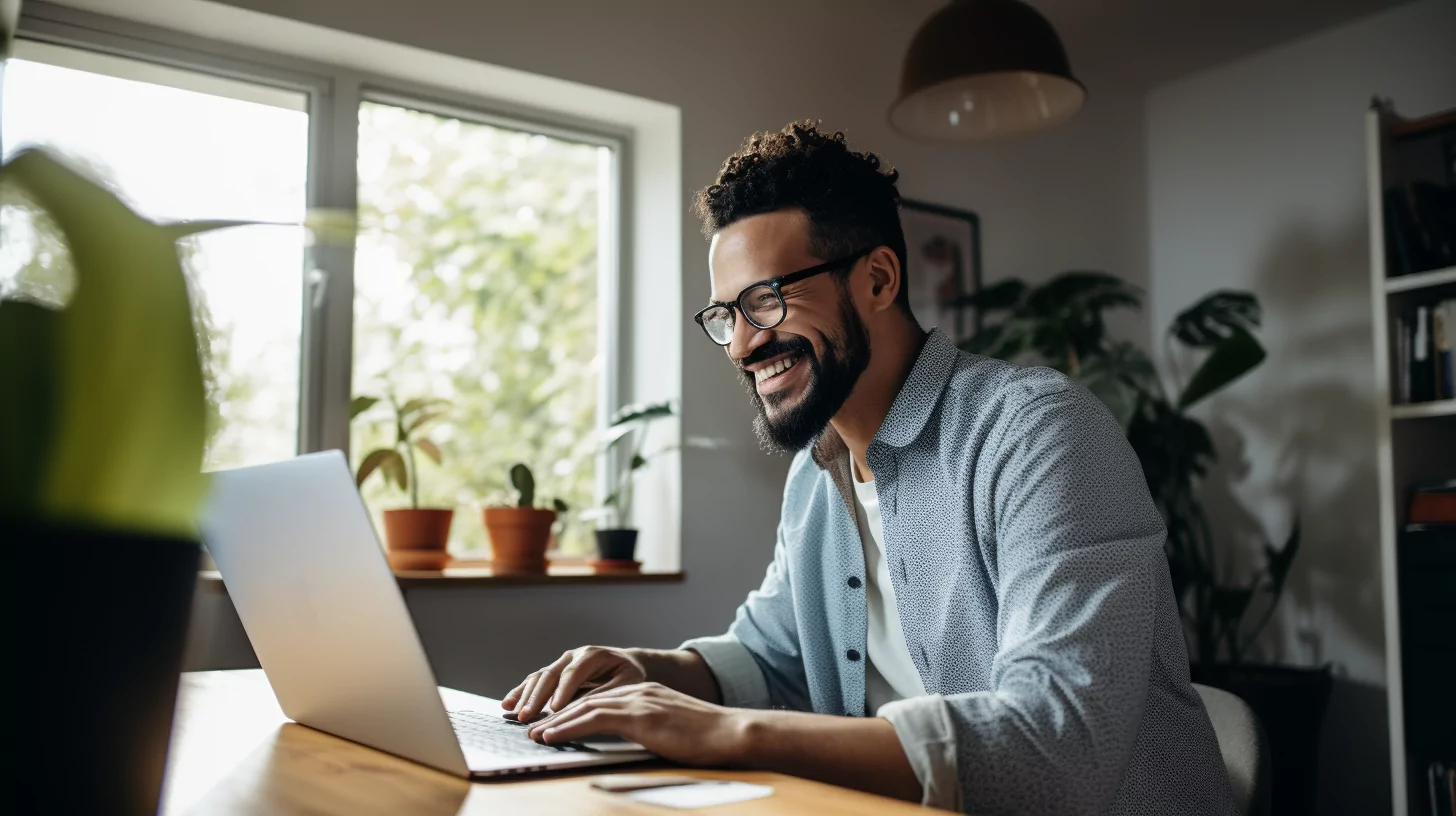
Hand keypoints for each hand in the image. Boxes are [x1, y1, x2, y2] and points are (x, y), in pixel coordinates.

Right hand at [502, 646, 646, 722]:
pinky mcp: (554, 671)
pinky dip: (520, 692)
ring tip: (515, 714)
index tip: (553, 710)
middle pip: (551, 675)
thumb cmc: (628, 675)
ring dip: (525, 696)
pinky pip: (534, 680)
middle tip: (527, 716)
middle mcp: (573, 655)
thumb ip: (605, 693)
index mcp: (592, 655)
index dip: (562, 692)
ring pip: (539, 677)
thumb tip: (583, 708)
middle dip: (537, 697)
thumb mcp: (625, 683)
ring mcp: (561, 662)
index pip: (574, 673)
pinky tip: (507, 704)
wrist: (626, 663)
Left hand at [526, 682, 748, 766]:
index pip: (600, 699)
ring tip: (536, 734)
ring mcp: (638, 700)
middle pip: (587, 700)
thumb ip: (648, 729)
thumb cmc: (706, 739)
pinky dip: (569, 727)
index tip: (553, 723)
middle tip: (534, 727)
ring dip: (556, 721)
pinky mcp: (639, 715)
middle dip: (558, 714)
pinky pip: (595, 718)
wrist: (729, 732)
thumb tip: (633, 743)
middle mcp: (638, 691)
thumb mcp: (670, 729)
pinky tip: (553, 736)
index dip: (573, 711)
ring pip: (585, 707)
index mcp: (645, 693)